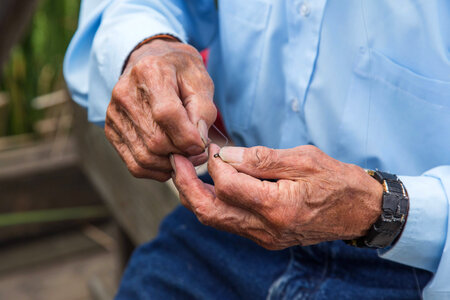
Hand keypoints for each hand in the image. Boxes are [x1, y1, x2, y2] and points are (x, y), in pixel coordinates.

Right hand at [105, 39, 216, 180]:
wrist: (149, 60)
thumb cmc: (179, 71)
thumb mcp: (200, 81)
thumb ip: (203, 110)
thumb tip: (198, 142)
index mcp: (149, 72)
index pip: (166, 114)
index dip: (188, 137)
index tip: (202, 144)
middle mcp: (125, 93)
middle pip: (155, 141)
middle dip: (182, 153)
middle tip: (198, 152)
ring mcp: (114, 114)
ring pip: (145, 157)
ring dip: (171, 164)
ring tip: (186, 155)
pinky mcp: (111, 130)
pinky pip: (134, 164)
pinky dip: (156, 170)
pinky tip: (170, 160)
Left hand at [171, 144, 382, 249]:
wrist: (359, 211)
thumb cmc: (337, 180)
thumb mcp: (303, 159)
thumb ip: (261, 158)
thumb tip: (224, 155)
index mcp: (278, 207)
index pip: (227, 186)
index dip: (214, 163)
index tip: (211, 145)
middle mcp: (266, 229)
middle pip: (210, 212)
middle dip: (186, 186)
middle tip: (176, 161)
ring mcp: (264, 238)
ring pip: (216, 220)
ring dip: (197, 196)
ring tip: (187, 171)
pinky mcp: (265, 238)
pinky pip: (230, 223)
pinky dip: (215, 203)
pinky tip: (212, 185)